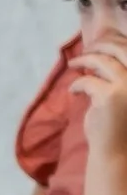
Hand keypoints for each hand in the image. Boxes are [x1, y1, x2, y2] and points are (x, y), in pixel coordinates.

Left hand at [75, 39, 126, 161]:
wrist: (117, 152)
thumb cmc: (121, 124)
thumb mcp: (123, 93)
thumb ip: (117, 75)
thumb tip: (101, 53)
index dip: (115, 42)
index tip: (99, 44)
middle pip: (121, 49)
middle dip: (100, 45)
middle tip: (85, 50)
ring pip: (103, 61)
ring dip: (84, 60)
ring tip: (73, 64)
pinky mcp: (109, 96)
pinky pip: (87, 81)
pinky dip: (77, 83)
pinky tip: (72, 91)